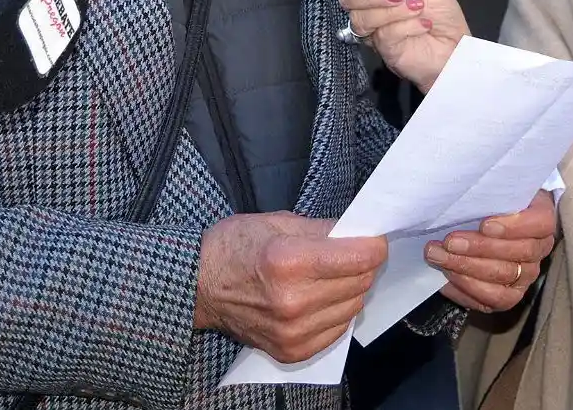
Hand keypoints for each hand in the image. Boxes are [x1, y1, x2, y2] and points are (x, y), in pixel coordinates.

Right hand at [195, 212, 387, 362]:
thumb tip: (358, 234)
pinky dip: (337, 312)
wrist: (198, 287)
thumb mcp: (277, 222)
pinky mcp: (291, 350)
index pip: (359, 258)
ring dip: (351, 289)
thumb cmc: (234, 247)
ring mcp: (293, 331)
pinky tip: (321, 298)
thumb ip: (322, 229)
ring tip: (331, 276)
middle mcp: (294, 301)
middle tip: (349, 254)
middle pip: (361, 282)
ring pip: (354, 306)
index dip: (374, 245)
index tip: (373, 239)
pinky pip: (338, 330)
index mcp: (289, 261)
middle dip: (362, 264)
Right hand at [334, 0, 469, 91]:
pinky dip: (406, 25)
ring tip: (417, 7)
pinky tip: (423, 24)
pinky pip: (383, 34)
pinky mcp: (384, 50)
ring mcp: (375, 32)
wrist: (458, 52)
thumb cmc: (443, 21)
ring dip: (391, 10)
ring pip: (361, 18)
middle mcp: (371, 11)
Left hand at [428, 190, 556, 312]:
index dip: (515, 226)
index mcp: (541, 216)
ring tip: (438, 257)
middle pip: (519, 253)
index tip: (484, 224)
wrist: (486, 223)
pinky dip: (466, 289)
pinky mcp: (510, 294)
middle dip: (479, 248)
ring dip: (467, 268)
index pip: (541, 223)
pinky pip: (492, 300)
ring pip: (504, 277)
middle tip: (449, 242)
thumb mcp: (494, 188)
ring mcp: (526, 274)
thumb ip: (489, 189)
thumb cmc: (490, 202)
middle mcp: (539, 248)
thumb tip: (463, 189)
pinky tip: (445, 277)